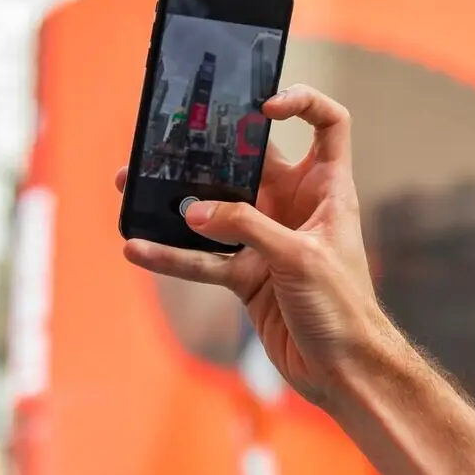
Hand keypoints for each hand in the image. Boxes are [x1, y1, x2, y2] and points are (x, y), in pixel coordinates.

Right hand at [118, 85, 391, 405]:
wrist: (344, 372)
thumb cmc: (345, 308)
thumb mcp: (300, 257)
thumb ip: (248, 227)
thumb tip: (194, 211)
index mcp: (327, 188)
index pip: (327, 124)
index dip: (303, 103)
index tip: (265, 106)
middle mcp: (296, 205)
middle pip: (250, 161)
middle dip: (209, 148)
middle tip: (168, 136)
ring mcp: (267, 239)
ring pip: (214, 209)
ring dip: (175, 200)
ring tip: (130, 186)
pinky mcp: (246, 274)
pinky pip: (201, 259)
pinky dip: (171, 255)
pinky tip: (137, 249)